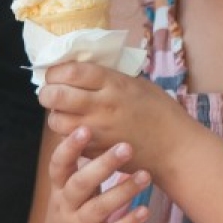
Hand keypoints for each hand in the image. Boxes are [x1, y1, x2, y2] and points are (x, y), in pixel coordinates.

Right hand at [27, 126, 148, 222]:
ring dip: (123, 192)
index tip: (85, 128)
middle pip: (79, 184)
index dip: (69, 147)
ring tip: (146, 176)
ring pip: (97, 209)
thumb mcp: (68, 193)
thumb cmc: (70, 216)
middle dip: (102, 165)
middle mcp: (65, 208)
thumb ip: (79, 167)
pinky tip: (145, 211)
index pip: (58, 165)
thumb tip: (92, 126)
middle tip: (126, 147)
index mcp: (59, 190)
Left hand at [38, 62, 184, 170]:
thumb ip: (108, 78)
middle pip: (55, 96)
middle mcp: (102, 106)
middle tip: (52, 92)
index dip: (56, 71)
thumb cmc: (159, 111)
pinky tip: (79, 129)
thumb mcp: (136, 84)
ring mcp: (97, 131)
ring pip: (56, 121)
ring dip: (56, 115)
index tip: (55, 73)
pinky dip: (68, 134)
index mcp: (113, 84)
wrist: (174, 148)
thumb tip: (78, 71)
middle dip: (47, 92)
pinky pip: (69, 141)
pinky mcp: (95, 151)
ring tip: (65, 112)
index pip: (71, 71)